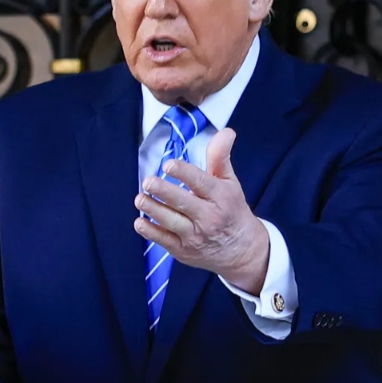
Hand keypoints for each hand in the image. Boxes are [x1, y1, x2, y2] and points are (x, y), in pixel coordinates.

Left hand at [134, 128, 269, 291]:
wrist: (242, 251)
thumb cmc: (232, 210)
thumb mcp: (230, 182)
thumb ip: (221, 157)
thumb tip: (226, 131)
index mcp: (221, 197)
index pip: (201, 183)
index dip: (184, 173)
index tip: (169, 164)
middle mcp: (209, 217)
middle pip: (183, 203)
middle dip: (164, 191)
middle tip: (148, 182)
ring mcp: (195, 236)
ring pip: (171, 222)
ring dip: (153, 210)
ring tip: (140, 199)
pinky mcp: (183, 250)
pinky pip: (164, 240)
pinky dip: (150, 232)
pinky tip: (139, 222)